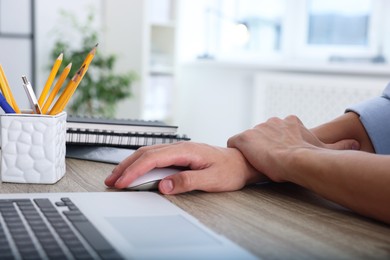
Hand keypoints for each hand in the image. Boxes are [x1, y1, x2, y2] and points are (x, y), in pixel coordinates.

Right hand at [105, 142, 266, 193]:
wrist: (241, 162)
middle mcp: (180, 147)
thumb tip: (164, 185)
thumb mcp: (212, 179)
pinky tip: (135, 170)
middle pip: (145, 153)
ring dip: (130, 164)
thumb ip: (187, 181)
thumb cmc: (230, 170)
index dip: (135, 171)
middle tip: (111, 181)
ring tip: (117, 176)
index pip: (153, 158)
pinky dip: (140, 163)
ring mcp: (178, 149)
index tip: (122, 182)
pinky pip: (154, 156)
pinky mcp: (179, 154)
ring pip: (147, 153)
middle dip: (126, 166)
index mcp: (186, 151)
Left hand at [227, 115, 359, 181]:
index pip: (277, 130)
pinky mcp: (243, 138)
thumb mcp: (323, 146)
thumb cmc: (311, 157)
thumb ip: (335, 144)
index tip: (281, 154)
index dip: (277, 144)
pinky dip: (237, 151)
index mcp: (289, 121)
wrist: (297, 160)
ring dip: (251, 150)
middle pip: (262, 134)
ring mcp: (256, 129)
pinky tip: (243, 160)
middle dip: (263, 145)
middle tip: (268, 161)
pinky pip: (234, 143)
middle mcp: (271, 121)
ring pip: (249, 140)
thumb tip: (357, 143)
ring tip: (256, 163)